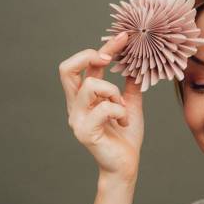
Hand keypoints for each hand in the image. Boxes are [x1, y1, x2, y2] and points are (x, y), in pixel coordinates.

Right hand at [58, 32, 143, 180]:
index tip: (124, 37)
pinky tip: (124, 123)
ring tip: (123, 108)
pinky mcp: (85, 132)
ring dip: (113, 92)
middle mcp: (75, 106)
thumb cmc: (125, 137)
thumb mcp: (130, 105)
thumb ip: (129, 86)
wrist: (125, 166)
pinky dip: (120, 111)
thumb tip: (137, 64)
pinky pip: (104, 108)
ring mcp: (77, 119)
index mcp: (83, 98)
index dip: (104, 48)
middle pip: (66, 68)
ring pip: (91, 86)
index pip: (85, 64)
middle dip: (90, 56)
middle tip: (109, 60)